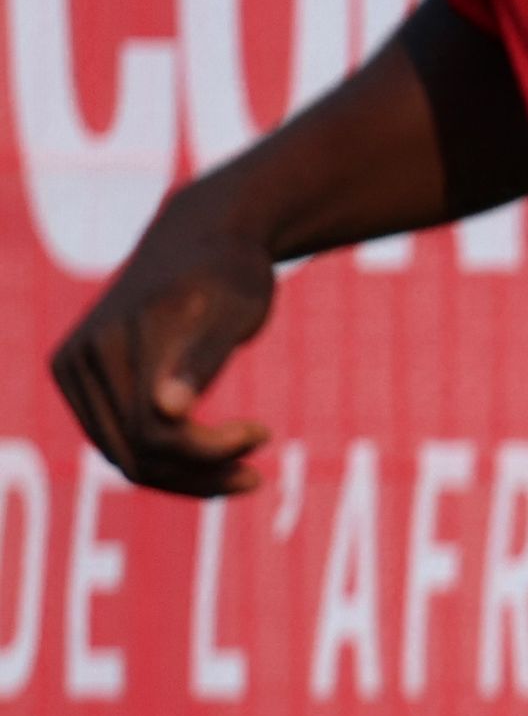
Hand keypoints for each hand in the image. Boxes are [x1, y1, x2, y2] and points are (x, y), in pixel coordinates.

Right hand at [47, 190, 282, 498]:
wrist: (201, 238)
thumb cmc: (229, 272)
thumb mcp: (233, 311)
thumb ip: (202, 359)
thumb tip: (168, 410)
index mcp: (113, 342)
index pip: (153, 431)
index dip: (211, 450)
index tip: (264, 434)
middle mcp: (79, 360)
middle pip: (132, 453)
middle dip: (197, 474)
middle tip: (256, 477)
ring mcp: (75, 372)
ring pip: (123, 456)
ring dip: (183, 477)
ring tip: (246, 476)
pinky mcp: (83, 382)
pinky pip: (120, 440)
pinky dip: (167, 460)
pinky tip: (218, 462)